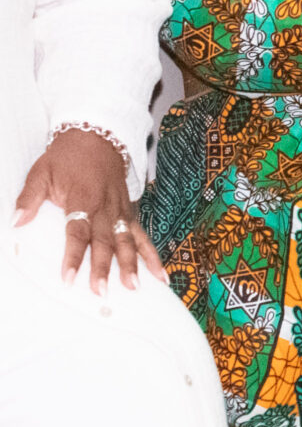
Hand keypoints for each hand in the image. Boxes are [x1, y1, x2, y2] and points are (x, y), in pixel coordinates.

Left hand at [12, 127, 160, 292]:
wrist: (98, 135)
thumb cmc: (67, 156)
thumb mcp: (41, 171)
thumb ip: (29, 197)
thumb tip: (16, 221)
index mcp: (83, 197)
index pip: (78, 231)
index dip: (74, 255)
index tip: (69, 277)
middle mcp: (106, 206)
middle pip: (106, 241)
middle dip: (104, 267)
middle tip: (102, 291)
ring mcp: (121, 209)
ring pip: (129, 240)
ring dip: (132, 265)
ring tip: (135, 287)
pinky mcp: (131, 211)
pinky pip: (142, 235)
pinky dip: (152, 254)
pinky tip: (160, 273)